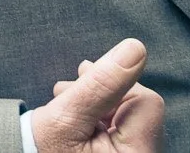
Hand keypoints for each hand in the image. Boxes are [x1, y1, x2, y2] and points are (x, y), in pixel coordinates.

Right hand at [32, 39, 164, 152]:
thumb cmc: (43, 150)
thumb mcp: (66, 115)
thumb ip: (101, 83)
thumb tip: (135, 48)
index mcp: (135, 152)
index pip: (146, 102)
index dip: (114, 85)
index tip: (82, 84)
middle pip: (138, 106)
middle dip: (102, 93)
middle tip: (69, 96)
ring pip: (128, 114)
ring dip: (98, 103)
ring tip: (69, 110)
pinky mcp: (124, 152)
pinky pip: (122, 127)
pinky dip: (99, 117)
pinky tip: (78, 121)